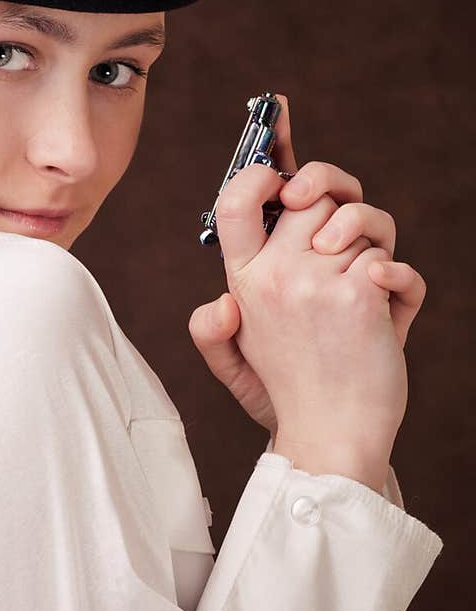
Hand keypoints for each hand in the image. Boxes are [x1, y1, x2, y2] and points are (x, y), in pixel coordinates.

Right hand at [188, 93, 426, 440]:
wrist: (331, 440)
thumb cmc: (287, 398)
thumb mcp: (231, 364)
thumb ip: (210, 327)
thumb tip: (223, 298)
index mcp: (243, 284)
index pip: (233, 202)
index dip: (259, 170)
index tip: (280, 172)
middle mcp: (276, 276)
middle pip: (310, 193)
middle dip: (336, 202)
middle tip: (342, 237)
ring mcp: (318, 283)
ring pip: (359, 220)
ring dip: (373, 245)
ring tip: (366, 283)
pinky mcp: (360, 297)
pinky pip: (391, 260)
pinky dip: (401, 282)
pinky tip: (389, 308)